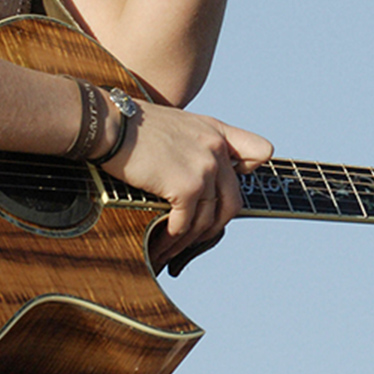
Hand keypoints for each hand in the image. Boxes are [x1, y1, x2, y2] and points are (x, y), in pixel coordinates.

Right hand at [97, 96, 272, 268]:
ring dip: (189, 240)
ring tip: (172, 250)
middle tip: (195, 236)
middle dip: (215, 225)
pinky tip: (161, 244)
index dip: (250, 171)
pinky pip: (186, 224)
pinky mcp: (186, 186)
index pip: (260, 151)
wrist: (112, 123)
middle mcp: (217, 149)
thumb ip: (197, 144)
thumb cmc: (136, 126)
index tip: (231, 182)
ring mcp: (204, 168)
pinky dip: (173, 239)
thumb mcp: (179, 124)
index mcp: (217, 132)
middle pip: (234, 201)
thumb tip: (196, 174)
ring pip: (209, 219)